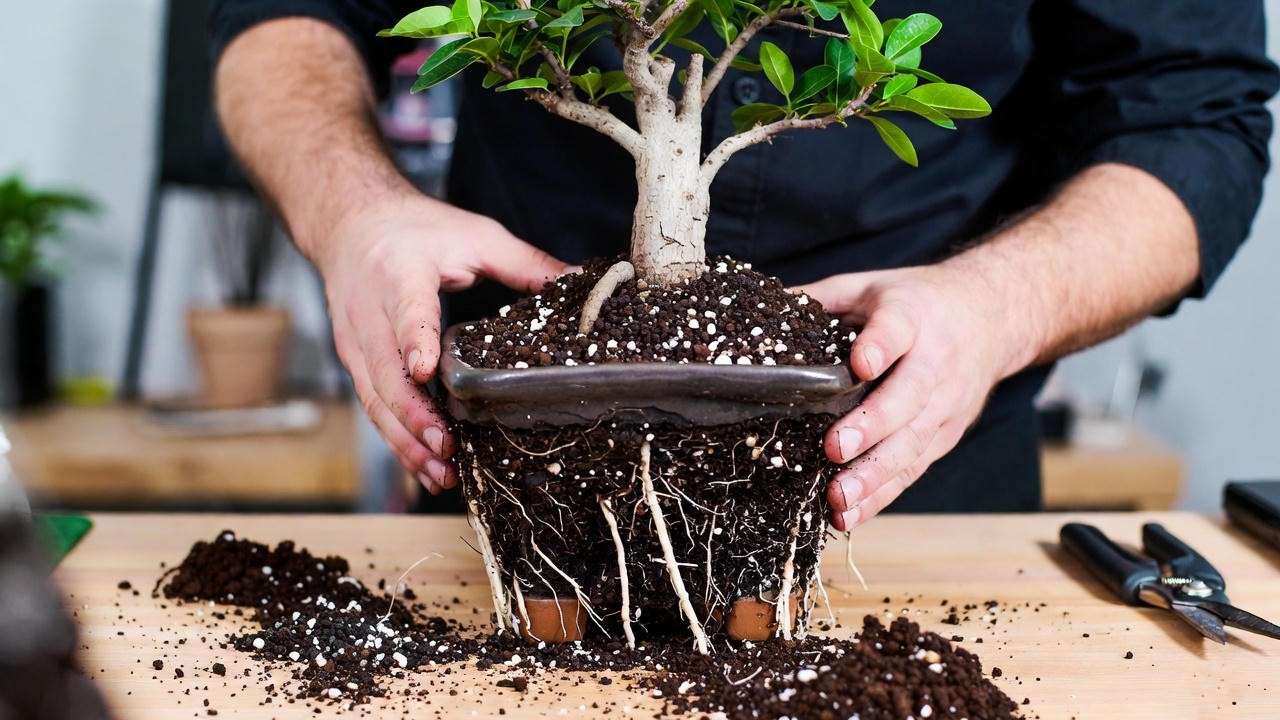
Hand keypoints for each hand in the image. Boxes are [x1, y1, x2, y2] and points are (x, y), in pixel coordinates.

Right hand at [315, 194, 568, 494]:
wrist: (350, 224)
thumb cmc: (415, 229)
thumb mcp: (474, 235)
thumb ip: (525, 263)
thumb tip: (578, 283)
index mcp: (400, 274)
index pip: (406, 311)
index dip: (414, 340)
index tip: (425, 370)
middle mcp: (368, 313)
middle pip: (385, 373)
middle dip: (414, 416)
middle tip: (447, 447)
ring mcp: (355, 343)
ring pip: (374, 400)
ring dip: (405, 441)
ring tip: (440, 473)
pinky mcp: (354, 362)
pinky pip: (373, 407)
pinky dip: (397, 439)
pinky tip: (425, 466)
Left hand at [797, 264, 1024, 529]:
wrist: (993, 317)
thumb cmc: (917, 303)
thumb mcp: (871, 286)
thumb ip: (821, 298)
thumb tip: (762, 311)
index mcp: (913, 316)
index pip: (897, 329)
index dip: (880, 345)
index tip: (861, 362)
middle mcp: (936, 362)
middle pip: (908, 397)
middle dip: (872, 426)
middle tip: (834, 449)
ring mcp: (945, 404)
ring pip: (912, 443)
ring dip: (874, 475)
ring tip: (838, 498)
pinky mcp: (946, 435)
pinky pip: (914, 468)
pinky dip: (882, 495)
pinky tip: (850, 515)